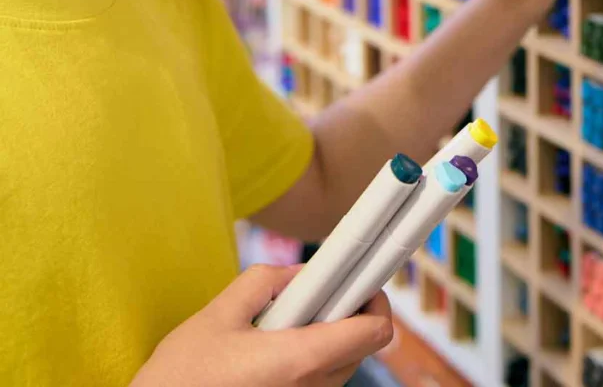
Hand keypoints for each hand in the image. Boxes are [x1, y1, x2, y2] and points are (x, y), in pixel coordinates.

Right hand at [130, 265, 393, 386]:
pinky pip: (316, 386)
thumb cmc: (181, 376)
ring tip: (286, 326)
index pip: (374, 332)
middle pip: (361, 349)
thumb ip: (267, 282)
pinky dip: (309, 365)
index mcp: (299, 361)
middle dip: (348, 316)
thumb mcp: (219, 314)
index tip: (362, 279)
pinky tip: (274, 353)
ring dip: (327, 342)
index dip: (376, 300)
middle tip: (319, 295)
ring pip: (340, 370)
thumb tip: (300, 273)